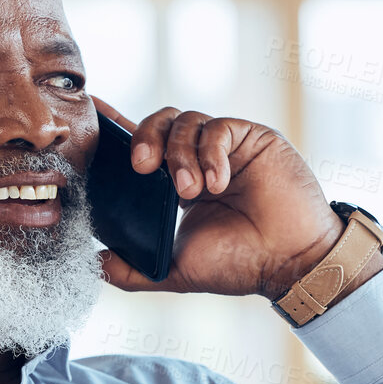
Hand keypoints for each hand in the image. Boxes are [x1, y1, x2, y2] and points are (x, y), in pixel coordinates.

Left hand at [91, 98, 380, 300]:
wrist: (288, 262)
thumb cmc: (240, 265)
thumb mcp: (177, 270)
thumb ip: (135, 271)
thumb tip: (96, 264)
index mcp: (177, 184)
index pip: (143, 146)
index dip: (117, 128)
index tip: (94, 113)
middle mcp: (198, 159)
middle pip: (159, 123)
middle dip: (144, 139)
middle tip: (143, 167)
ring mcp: (226, 146)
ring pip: (185, 121)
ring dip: (180, 155)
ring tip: (191, 191)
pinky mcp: (251, 137)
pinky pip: (218, 128)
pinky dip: (210, 154)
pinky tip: (217, 183)